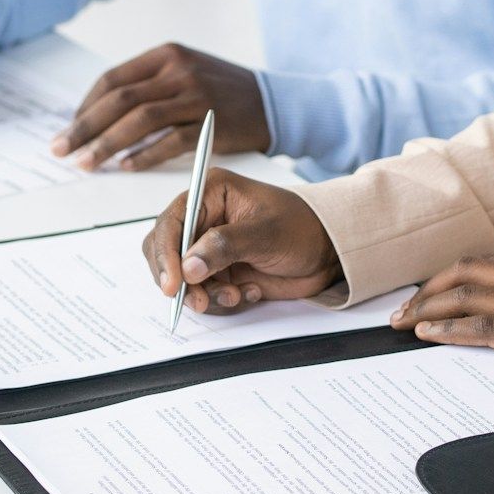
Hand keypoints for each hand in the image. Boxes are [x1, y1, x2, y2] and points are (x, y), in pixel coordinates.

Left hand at [52, 43, 269, 170]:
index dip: (85, 107)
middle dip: (84, 127)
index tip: (69, 129)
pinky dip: (144, 156)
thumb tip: (98, 113)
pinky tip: (126, 168)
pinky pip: (170, 142)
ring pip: (139, 121)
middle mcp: (179, 71)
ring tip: (86, 164)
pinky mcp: (212, 124)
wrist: (274, 102)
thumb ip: (148, 84)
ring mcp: (196, 96)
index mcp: (166, 55)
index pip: (113, 80)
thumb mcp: (185, 71)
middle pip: (120, 100)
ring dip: (107, 145)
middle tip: (61, 150)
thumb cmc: (221, 90)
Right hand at [142, 168, 341, 312]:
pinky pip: (203, 293)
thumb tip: (188, 267)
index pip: (170, 222)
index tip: (173, 284)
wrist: (328, 253)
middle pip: (166, 253)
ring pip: (183, 279)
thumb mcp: (265, 233)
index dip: (165, 253)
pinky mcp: (219, 272)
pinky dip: (222, 300)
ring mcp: (209, 248)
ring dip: (206, 294)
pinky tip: (249, 291)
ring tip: (237, 295)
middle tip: (201, 300)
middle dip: (181, 281)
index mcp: (210, 193)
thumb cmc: (302, 227)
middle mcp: (203, 219)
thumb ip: (224, 246)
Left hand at [389, 256, 493, 383]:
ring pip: (468, 298)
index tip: (421, 296)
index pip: (480, 264)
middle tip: (398, 312)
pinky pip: (485, 329)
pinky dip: (450, 331)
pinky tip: (430, 337)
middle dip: (425, 293)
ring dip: (428, 312)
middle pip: (465, 274)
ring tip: (403, 326)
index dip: (443, 279)